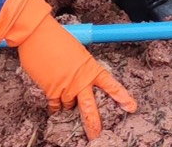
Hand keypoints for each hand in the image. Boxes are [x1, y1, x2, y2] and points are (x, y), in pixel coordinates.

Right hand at [0, 0, 136, 138]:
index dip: (122, 97)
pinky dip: (55, 108)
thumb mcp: (77, 53)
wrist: (39, 36)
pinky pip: (55, 106)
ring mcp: (66, 88)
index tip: (132, 107)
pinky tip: (54, 109)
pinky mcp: (51, 91)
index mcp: (91, 69)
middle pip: (90, 108)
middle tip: (97, 135)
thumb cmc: (58, 39)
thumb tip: (79, 78)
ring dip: (68, 105)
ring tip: (65, 99)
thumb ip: (81, 69)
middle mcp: (81, 81)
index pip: (111, 85)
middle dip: (94, 124)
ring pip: (70, 106)